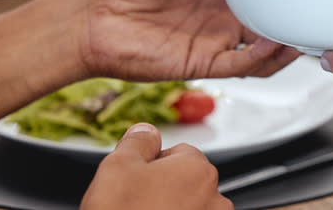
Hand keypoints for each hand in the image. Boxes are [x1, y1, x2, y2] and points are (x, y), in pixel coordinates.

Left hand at [77, 0, 299, 80]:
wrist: (93, 15)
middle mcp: (221, 15)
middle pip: (270, 18)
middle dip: (294, 13)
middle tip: (318, 1)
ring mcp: (216, 40)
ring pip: (264, 47)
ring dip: (287, 41)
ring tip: (306, 26)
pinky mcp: (206, 62)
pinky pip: (243, 65)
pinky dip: (264, 57)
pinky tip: (276, 42)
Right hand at [81, 123, 231, 209]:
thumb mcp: (117, 166)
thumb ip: (137, 141)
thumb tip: (147, 130)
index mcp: (197, 169)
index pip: (177, 153)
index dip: (150, 167)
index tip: (135, 183)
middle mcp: (215, 197)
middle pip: (185, 182)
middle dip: (163, 190)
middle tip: (135, 205)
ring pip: (189, 208)